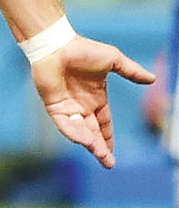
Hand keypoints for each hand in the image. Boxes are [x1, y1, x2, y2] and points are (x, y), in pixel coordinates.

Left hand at [30, 35, 154, 168]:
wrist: (57, 45)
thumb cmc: (83, 50)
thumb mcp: (113, 60)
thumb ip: (131, 71)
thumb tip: (153, 78)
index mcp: (96, 98)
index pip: (104, 123)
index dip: (108, 138)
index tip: (112, 154)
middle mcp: (81, 105)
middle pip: (92, 132)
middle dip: (100, 148)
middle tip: (108, 163)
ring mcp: (67, 106)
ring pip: (79, 131)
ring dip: (89, 143)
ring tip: (99, 154)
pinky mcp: (53, 106)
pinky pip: (64, 124)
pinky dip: (73, 133)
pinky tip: (84, 140)